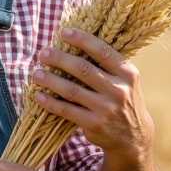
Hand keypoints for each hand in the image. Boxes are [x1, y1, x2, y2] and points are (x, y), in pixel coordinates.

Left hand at [30, 28, 154, 162]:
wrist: (134, 137)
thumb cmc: (124, 101)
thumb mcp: (126, 81)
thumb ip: (107, 66)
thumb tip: (75, 44)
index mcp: (127, 74)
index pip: (103, 52)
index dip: (82, 40)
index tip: (64, 33)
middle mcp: (119, 90)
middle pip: (83, 69)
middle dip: (59, 59)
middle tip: (43, 53)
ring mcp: (106, 108)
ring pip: (71, 90)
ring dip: (50, 80)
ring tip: (36, 73)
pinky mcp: (94, 124)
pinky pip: (66, 110)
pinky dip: (50, 102)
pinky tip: (38, 95)